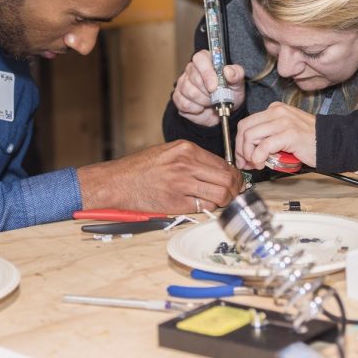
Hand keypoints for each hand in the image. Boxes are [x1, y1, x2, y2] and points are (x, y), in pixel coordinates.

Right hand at [77, 140, 242, 213]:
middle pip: (227, 179)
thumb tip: (219, 169)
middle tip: (235, 193)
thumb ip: (194, 158)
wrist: (119, 181)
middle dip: (235, 188)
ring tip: (221, 200)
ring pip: (220, 195)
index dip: (235, 175)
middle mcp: (186, 164)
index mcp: (186, 149)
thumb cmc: (142, 167)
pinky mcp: (176, 202)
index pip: (223, 163)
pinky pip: (204, 207)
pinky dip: (208, 207)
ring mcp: (182, 184)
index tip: (237, 181)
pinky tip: (203, 204)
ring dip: (225, 200)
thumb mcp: (169, 151)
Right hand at [172, 50, 245, 126]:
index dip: (206, 72)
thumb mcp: (238, 83)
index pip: (200, 58)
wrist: (223, 110)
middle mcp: (191, 69)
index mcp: (206, 60)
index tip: (214, 86)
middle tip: (217, 97)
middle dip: (208, 92)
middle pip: (194, 78)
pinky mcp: (178, 97)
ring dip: (203, 101)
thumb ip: (236, 74)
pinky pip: (184, 103)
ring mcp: (183, 83)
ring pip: (189, 91)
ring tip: (211, 102)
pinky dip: (196, 109)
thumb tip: (228, 71)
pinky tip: (202, 108)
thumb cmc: (229, 92)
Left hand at [235, 102, 315, 168]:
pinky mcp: (289, 134)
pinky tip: (262, 164)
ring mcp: (283, 122)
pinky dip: (258, 157)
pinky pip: (263, 146)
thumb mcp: (285, 131)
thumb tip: (248, 153)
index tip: (242, 156)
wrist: (333, 142)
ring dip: (248, 154)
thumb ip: (268, 136)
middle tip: (245, 163)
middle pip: (245, 128)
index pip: (247, 123)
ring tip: (256, 164)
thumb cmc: (309, 140)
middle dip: (240, 148)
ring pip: (250, 136)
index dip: (240, 141)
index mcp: (274, 109)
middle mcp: (277, 112)